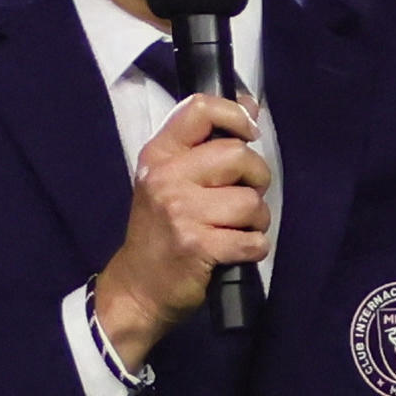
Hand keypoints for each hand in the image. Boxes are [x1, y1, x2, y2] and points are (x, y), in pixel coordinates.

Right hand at [90, 88, 273, 364]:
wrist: (138, 287)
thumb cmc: (160, 230)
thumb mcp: (167, 180)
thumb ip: (202, 146)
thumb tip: (251, 108)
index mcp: (159, 155)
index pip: (200, 109)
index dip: (236, 115)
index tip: (250, 133)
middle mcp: (166, 178)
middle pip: (237, 155)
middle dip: (256, 178)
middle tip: (244, 196)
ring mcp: (181, 212)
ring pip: (250, 201)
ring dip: (256, 220)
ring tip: (237, 229)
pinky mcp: (198, 246)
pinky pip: (252, 240)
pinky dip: (254, 248)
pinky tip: (236, 250)